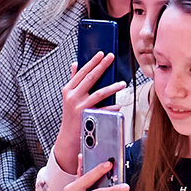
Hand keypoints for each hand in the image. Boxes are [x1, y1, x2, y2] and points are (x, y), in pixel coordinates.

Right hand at [53, 53, 126, 175]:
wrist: (68, 136)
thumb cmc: (70, 114)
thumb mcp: (68, 95)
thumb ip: (73, 79)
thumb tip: (75, 63)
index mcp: (69, 89)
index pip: (82, 72)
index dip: (92, 62)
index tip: (101, 54)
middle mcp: (73, 97)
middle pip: (90, 78)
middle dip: (102, 66)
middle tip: (111, 58)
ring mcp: (80, 107)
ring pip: (98, 94)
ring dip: (112, 88)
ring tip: (122, 83)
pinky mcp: (87, 117)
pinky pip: (102, 111)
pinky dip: (111, 108)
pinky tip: (119, 105)